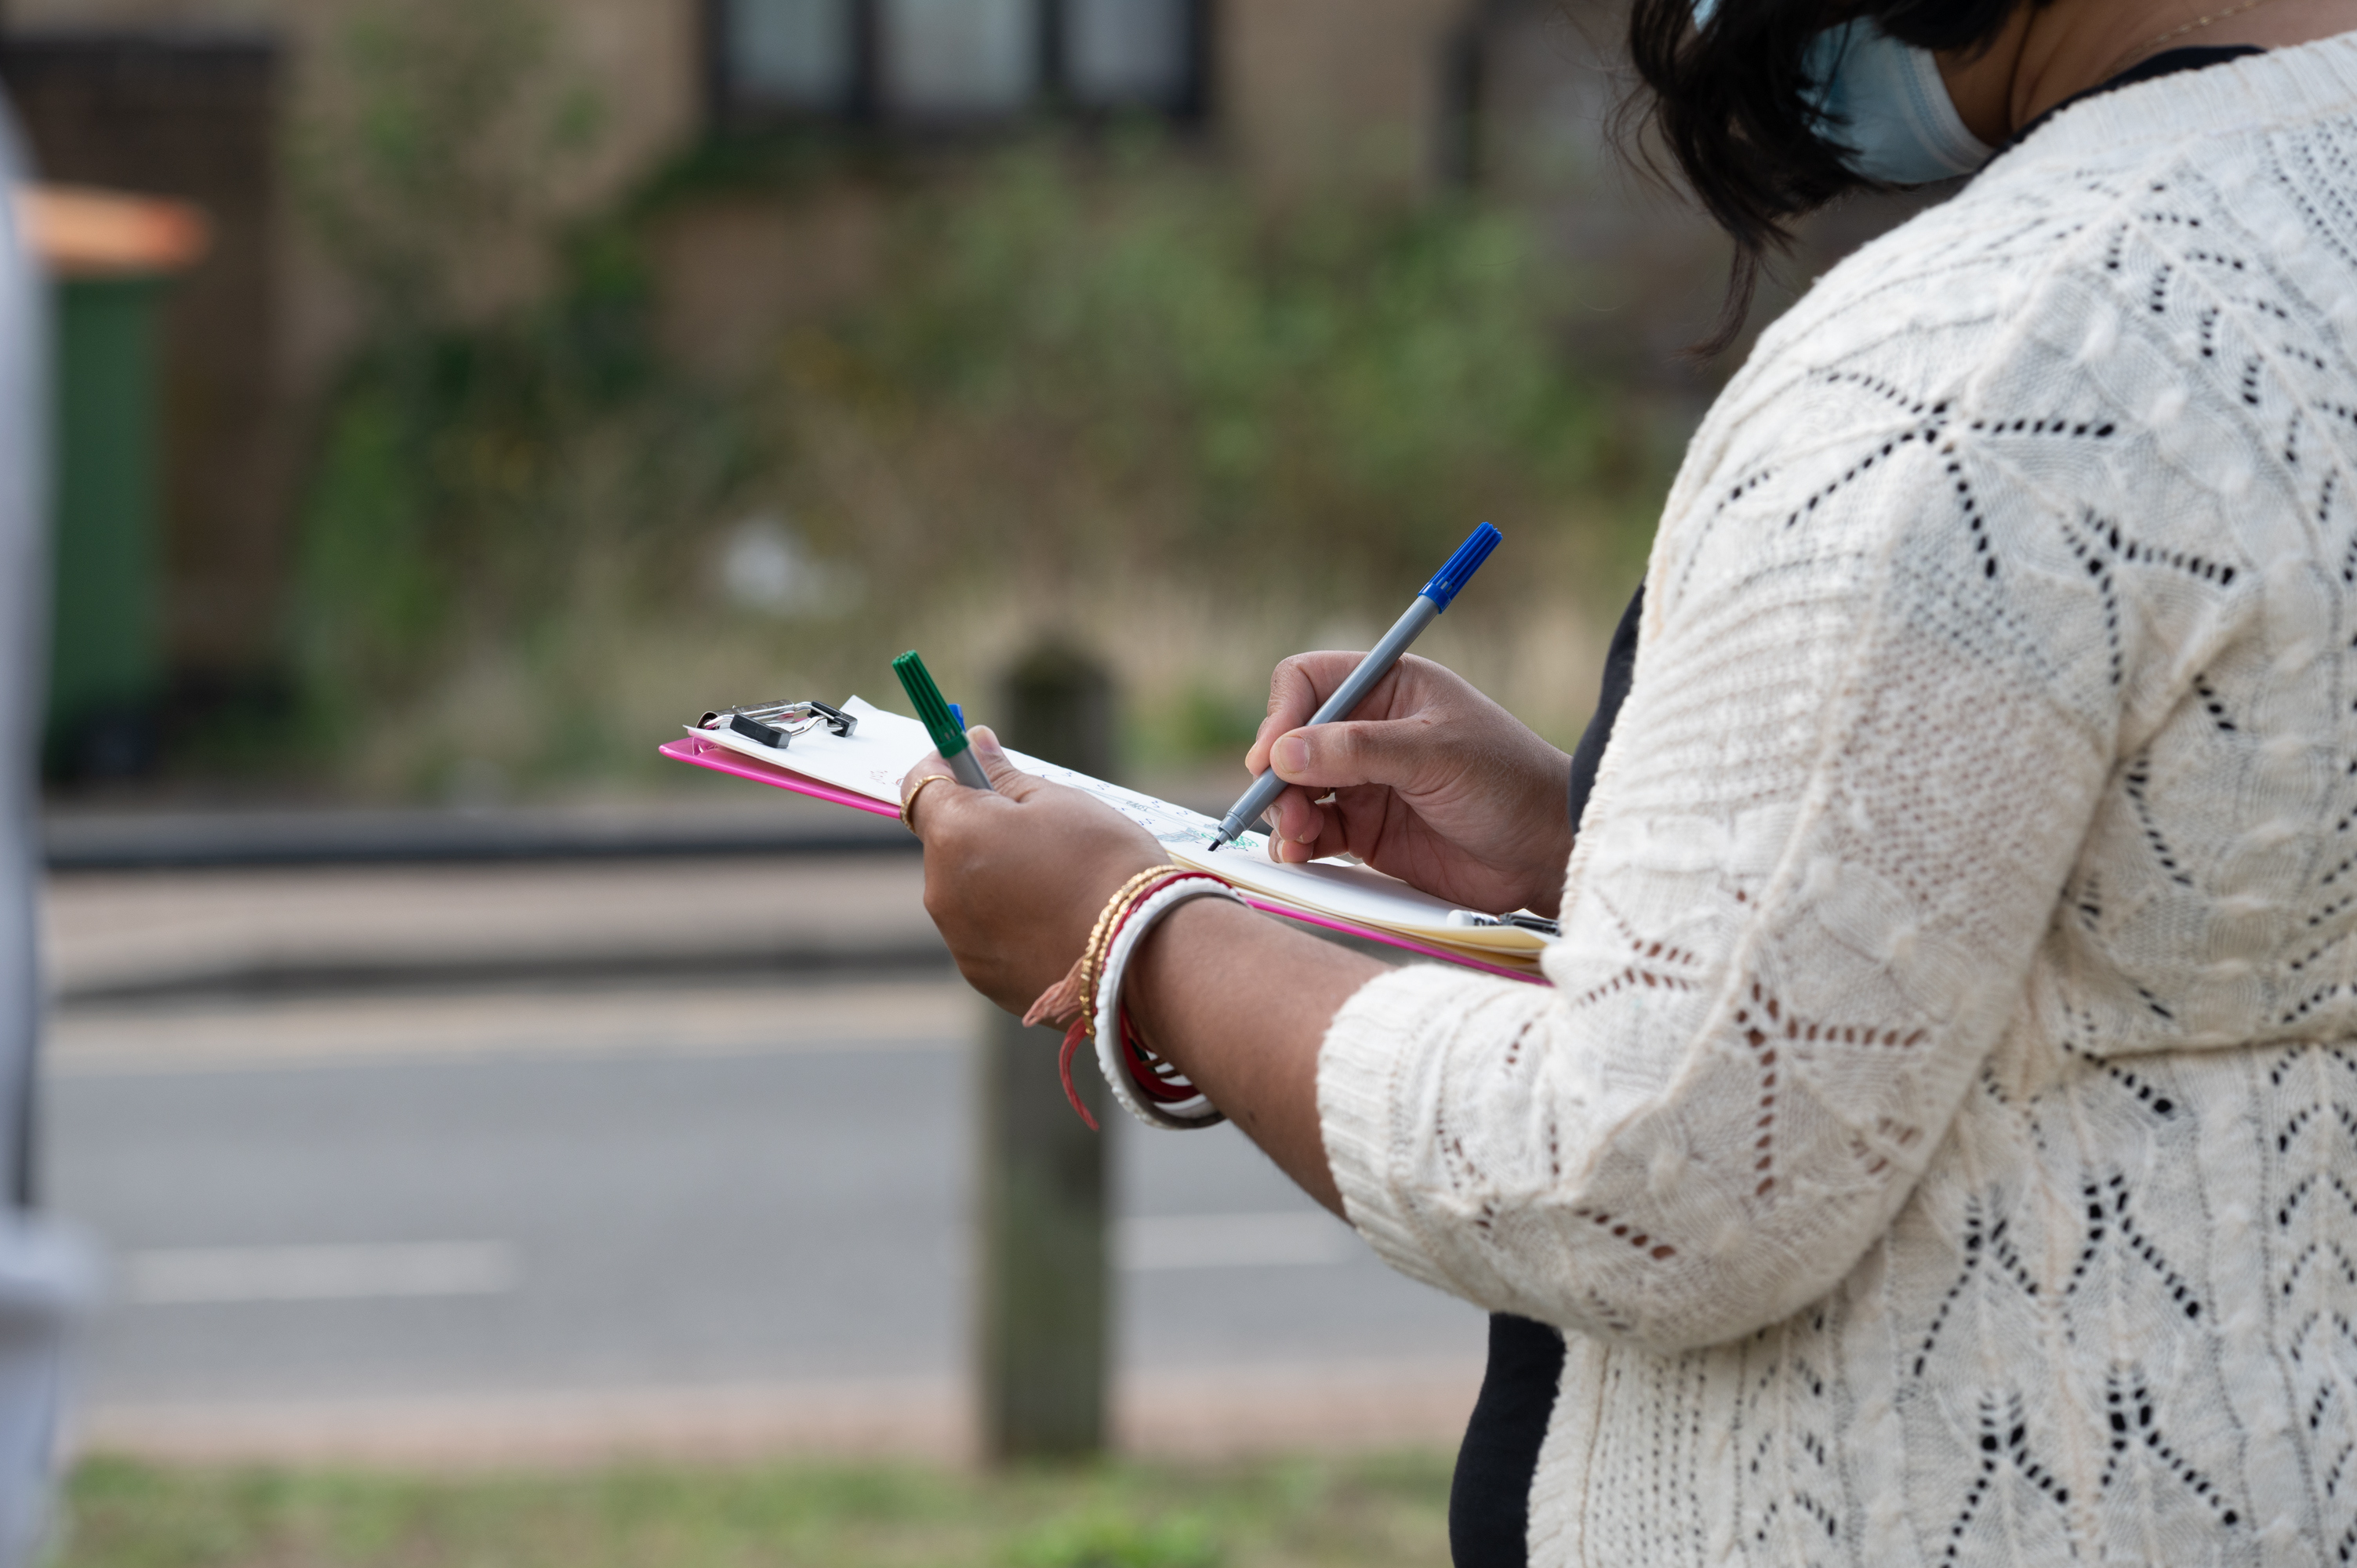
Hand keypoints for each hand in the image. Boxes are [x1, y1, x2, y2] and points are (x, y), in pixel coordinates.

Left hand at [900, 728, 1164, 1012]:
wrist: (1144, 954)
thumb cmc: (1105, 863)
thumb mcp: (1059, 802)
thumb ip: (1004, 776)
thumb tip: (973, 744)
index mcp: (954, 835)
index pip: (920, 787)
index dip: (944, 770)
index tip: (972, 763)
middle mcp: (942, 891)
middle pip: (946, 844)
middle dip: (980, 830)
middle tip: (1040, 830)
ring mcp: (961, 941)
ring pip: (966, 892)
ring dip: (995, 878)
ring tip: (1060, 884)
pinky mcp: (986, 977)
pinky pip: (987, 934)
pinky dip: (1011, 922)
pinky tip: (1059, 922)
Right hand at [1245, 653, 1573, 916]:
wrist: (1547, 853)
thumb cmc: (1508, 784)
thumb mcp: (1435, 755)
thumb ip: (1358, 751)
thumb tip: (1283, 753)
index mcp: (1390, 689)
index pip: (1308, 682)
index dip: (1282, 716)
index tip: (1273, 759)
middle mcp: (1369, 731)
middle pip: (1291, 740)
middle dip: (1277, 774)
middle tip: (1285, 809)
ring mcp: (1365, 783)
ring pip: (1294, 790)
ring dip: (1283, 813)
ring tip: (1297, 839)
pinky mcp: (1367, 832)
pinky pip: (1313, 831)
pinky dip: (1297, 843)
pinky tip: (1300, 855)